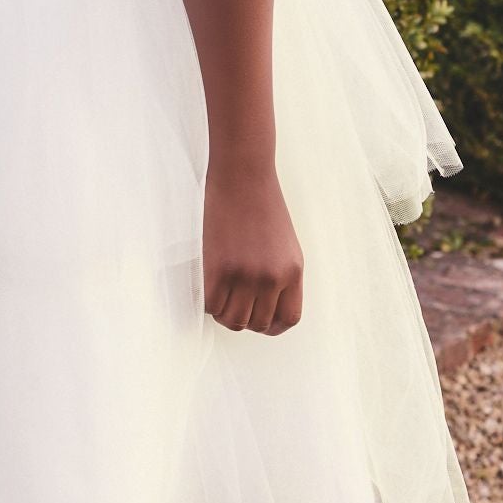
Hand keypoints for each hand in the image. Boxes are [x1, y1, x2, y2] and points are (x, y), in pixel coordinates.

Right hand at [202, 161, 302, 334]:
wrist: (243, 175)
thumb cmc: (262, 204)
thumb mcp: (285, 244)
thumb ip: (280, 274)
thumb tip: (265, 303)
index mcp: (293, 271)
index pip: (288, 319)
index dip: (273, 327)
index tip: (260, 320)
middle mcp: (272, 278)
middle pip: (258, 323)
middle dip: (245, 320)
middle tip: (234, 305)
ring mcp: (245, 275)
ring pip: (234, 320)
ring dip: (225, 315)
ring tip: (220, 299)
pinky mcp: (219, 267)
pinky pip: (212, 305)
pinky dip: (209, 303)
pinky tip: (210, 288)